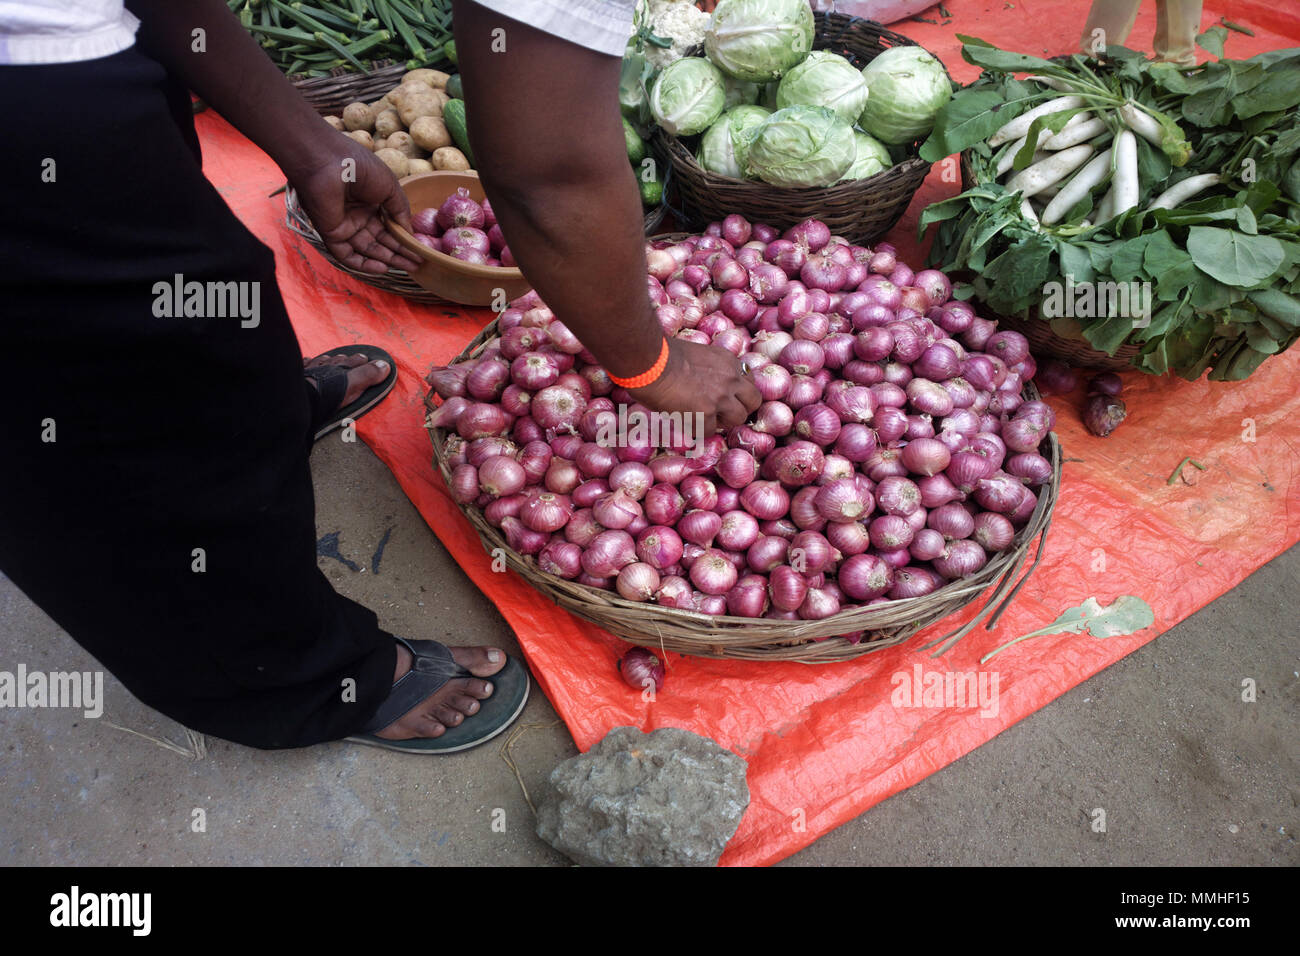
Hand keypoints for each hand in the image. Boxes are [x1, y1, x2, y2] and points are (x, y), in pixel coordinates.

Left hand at [291, 137, 422, 274]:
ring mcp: (344, 225)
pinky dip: (363, 264)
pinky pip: (347, 254)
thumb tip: (410, 233)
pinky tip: (382, 268)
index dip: (404, 238)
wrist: (329, 162)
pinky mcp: (331, 234)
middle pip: (380, 240)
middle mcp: (358, 214)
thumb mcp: (390, 187)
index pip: (389, 226)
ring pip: (367, 249)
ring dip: (387, 259)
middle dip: (399, 252)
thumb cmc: (360, 167)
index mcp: (371, 201)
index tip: (420, 249)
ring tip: (409, 266)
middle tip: (418, 263)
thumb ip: (401, 211)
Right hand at [629, 338, 761, 437]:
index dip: (739, 392)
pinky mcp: (706, 414)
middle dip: (740, 408)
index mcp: (728, 361)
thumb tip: (702, 381)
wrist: (649, 361)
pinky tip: (685, 423)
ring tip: (704, 420)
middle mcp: (730, 378)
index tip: (728, 396)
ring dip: (722, 422)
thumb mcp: (695, 353)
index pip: (748, 380)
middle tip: (723, 413)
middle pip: (754, 400)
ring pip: (738, 418)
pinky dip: (697, 430)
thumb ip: (708, 367)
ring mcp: (721, 397)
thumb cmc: (661, 353)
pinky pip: (709, 431)